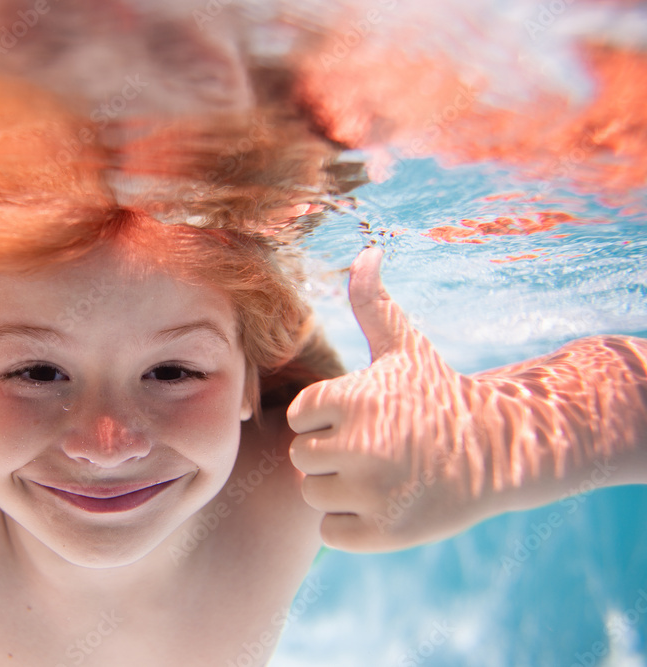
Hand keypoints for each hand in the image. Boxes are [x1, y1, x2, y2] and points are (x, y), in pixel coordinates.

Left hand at [287, 248, 497, 550]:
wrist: (497, 452)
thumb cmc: (438, 395)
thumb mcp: (405, 346)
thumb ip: (372, 304)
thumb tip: (367, 251)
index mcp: (353, 398)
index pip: (299, 416)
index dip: (327, 417)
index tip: (364, 416)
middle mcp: (359, 446)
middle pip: (301, 457)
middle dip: (331, 453)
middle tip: (374, 448)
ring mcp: (371, 493)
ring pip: (312, 494)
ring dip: (339, 488)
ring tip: (382, 474)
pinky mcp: (381, 533)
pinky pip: (330, 531)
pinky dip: (352, 523)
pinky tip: (385, 503)